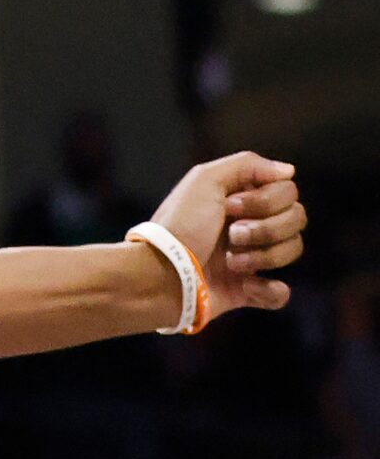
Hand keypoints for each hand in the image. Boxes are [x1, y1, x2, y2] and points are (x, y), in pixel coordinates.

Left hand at [149, 151, 305, 323]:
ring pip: (292, 252)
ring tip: (230, 262)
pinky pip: (281, 292)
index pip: (287, 193)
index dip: (265, 201)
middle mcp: (251, 224)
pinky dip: (267, 290)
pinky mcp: (250, 290)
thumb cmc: (180, 223)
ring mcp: (253, 257)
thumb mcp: (205, 180)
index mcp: (241, 197)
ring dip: (261, 257)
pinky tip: (244, 286)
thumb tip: (289, 170)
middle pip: (295, 220)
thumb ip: (247, 166)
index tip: (231, 206)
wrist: (163, 272)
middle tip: (232, 234)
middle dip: (265, 229)